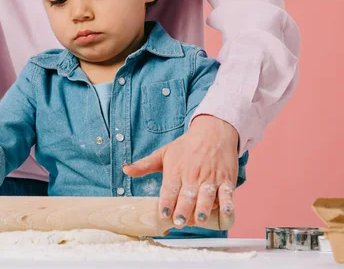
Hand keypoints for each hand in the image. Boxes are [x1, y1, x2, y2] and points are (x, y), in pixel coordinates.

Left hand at [123, 115, 238, 227]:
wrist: (213, 131)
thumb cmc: (187, 146)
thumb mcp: (163, 152)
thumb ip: (144, 165)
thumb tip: (125, 169)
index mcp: (175, 170)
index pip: (170, 188)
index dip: (166, 201)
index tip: (163, 214)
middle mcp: (193, 175)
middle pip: (187, 195)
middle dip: (183, 209)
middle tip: (179, 222)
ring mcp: (210, 178)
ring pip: (206, 196)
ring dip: (203, 209)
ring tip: (198, 220)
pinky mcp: (226, 180)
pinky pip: (227, 193)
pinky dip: (227, 203)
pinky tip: (225, 212)